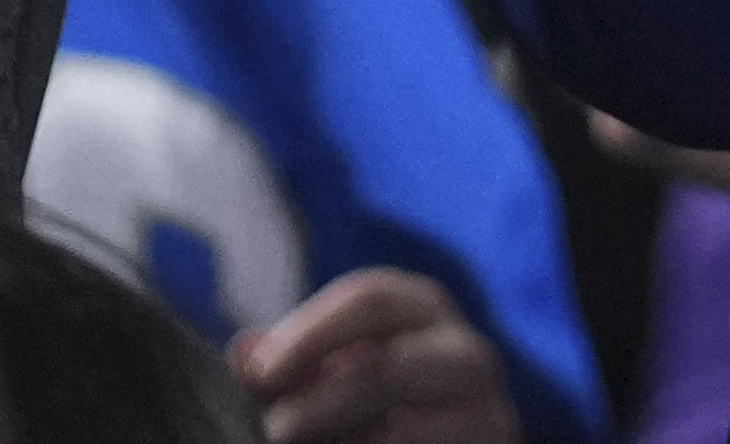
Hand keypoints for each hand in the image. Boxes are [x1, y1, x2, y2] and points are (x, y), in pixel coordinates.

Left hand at [231, 263, 521, 443]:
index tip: (262, 373)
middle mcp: (467, 353)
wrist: (447, 440)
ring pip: (402, 431)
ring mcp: (486, 412)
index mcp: (425, 308)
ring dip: (339, 442)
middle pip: (384, 369)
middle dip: (318, 403)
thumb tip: (242, 353)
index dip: (308, 333)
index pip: (368, 299)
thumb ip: (292, 361)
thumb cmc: (379, 402)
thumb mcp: (340, 370)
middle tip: (272, 430)